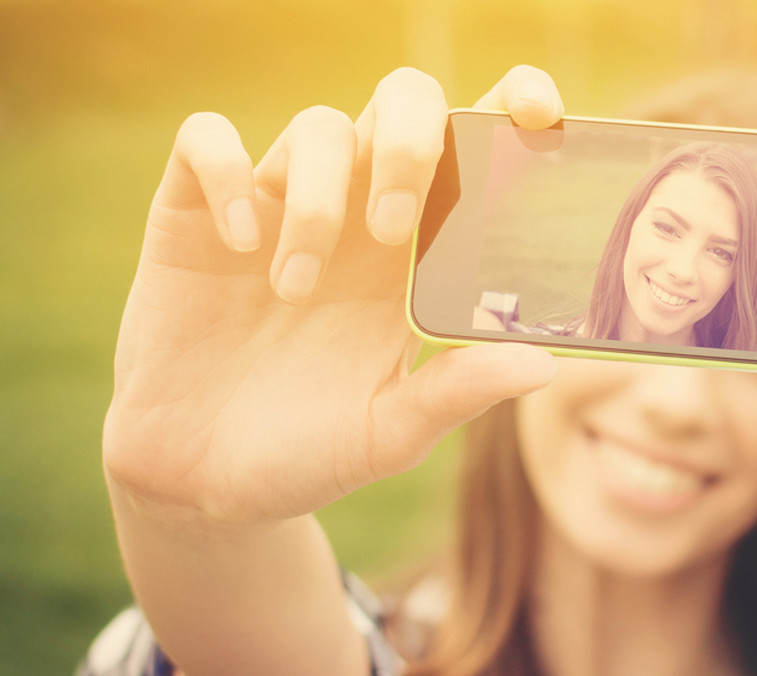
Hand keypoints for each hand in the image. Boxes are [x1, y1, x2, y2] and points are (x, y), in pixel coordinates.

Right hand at [103, 66, 561, 523]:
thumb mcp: (391, 431)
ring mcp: (277, 208)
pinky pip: (206, 141)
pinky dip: (227, 172)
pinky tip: (238, 244)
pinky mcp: (195, 216)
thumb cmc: (311, 452)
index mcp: (419, 255)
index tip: (537, 114)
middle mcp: (357, 216)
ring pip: (317, 127)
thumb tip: (544, 365)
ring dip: (318, 200)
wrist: (205, 485)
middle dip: (411, 141)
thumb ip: (458, 392)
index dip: (507, 105)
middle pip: (402, 106)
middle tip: (395, 228)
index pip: (472, 148)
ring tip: (296, 290)